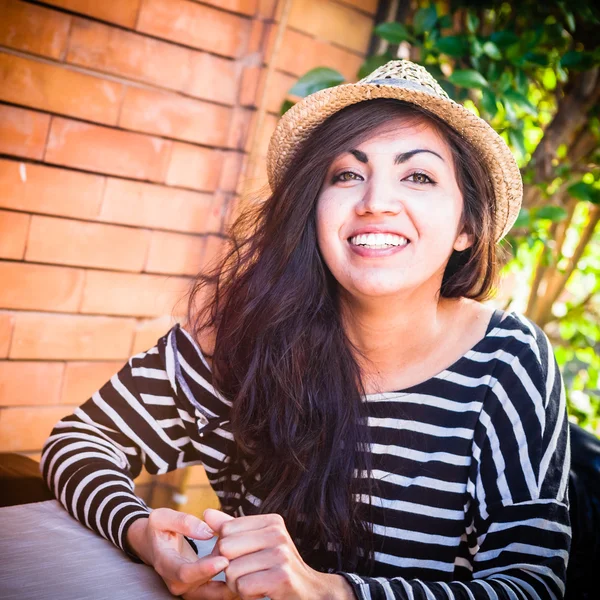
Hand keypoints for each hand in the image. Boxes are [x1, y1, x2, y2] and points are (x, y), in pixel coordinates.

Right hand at [126, 507, 237, 598]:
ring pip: (214, 594)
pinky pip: (217, 591)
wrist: (149, 544)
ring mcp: (188, 588)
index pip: (186, 573)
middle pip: (203, 589)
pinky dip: (233, 584)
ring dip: (233, 584)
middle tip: (246, 564)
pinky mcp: (198, 588)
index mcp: (166, 564)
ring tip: (251, 569)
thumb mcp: (161, 518)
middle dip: (225, 579)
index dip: (205, 569)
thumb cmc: (157, 529)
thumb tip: (207, 531)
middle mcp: (177, 582)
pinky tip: (247, 571)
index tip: (224, 559)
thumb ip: (183, 522)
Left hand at [204, 509, 353, 599]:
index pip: (227, 529)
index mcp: (271, 521)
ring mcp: (281, 554)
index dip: (226, 549)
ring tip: (256, 582)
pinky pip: (242, 587)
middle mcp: (278, 533)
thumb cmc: (278, 567)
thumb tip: (206, 514)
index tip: (244, 557)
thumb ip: (232, 529)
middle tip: (249, 573)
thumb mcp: (258, 543)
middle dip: (229, 567)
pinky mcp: (281, 577)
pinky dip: (246, 595)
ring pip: (231, 571)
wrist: (309, 592)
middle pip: (225, 548)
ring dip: (237, 585)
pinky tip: (261, 591)